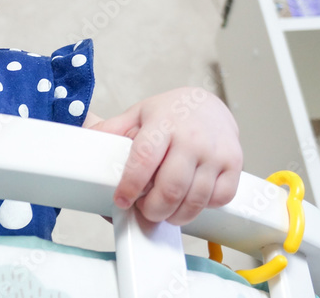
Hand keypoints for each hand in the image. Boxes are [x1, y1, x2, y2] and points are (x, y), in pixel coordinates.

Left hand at [88, 87, 242, 224]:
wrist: (209, 104)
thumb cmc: (171, 113)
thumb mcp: (138, 114)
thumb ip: (113, 129)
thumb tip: (85, 137)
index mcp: (162, 124)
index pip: (144, 158)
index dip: (131, 184)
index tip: (122, 200)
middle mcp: (191, 138)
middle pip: (171, 187)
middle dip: (153, 209)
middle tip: (145, 211)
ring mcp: (215, 152)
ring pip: (195, 198)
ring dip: (176, 215)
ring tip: (165, 212)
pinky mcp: (234, 164)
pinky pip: (219, 198)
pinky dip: (203, 207)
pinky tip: (190, 200)